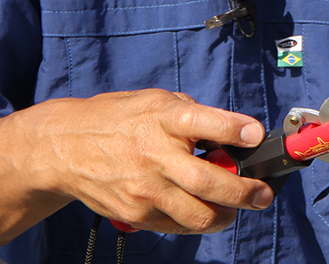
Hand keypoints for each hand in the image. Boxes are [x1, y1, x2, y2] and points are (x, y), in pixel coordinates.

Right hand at [34, 89, 271, 233]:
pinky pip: (178, 226)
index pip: (205, 123)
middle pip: (208, 182)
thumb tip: (233, 134)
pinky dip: (197, 221)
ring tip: (236, 208)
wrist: (65, 147)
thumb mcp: (156, 101)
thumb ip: (194, 116)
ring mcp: (144, 189)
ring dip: (225, 215)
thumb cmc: (119, 120)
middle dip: (245, 192)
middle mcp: (154, 155)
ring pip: (197, 215)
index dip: (235, 131)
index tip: (256, 136)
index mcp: (162, 118)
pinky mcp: (135, 214)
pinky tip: (205, 210)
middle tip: (263, 194)